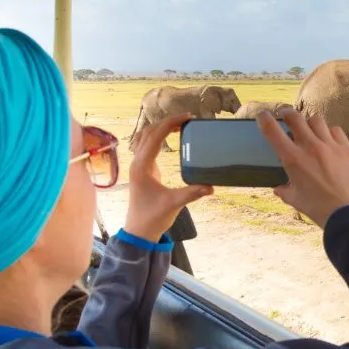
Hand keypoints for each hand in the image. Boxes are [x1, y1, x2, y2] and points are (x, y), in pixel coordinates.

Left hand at [124, 114, 212, 241]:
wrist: (139, 230)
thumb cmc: (152, 218)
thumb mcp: (173, 204)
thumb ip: (192, 193)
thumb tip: (211, 186)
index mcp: (141, 167)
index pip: (155, 136)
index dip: (171, 124)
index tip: (188, 118)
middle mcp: (137, 162)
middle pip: (149, 132)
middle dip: (167, 122)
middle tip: (188, 119)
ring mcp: (139, 165)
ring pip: (146, 137)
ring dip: (162, 128)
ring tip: (181, 124)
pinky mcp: (143, 169)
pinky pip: (149, 145)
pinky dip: (160, 137)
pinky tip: (173, 137)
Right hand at [256, 109, 348, 227]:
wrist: (348, 213)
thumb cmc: (319, 208)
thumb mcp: (295, 200)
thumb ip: (284, 191)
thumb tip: (278, 188)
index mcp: (293, 160)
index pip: (272, 131)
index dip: (264, 119)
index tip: (262, 115)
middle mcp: (310, 147)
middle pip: (294, 117)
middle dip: (287, 113)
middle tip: (286, 115)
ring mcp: (330, 146)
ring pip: (316, 120)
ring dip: (309, 123)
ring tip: (310, 130)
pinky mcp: (346, 148)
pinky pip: (336, 130)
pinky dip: (330, 133)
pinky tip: (329, 141)